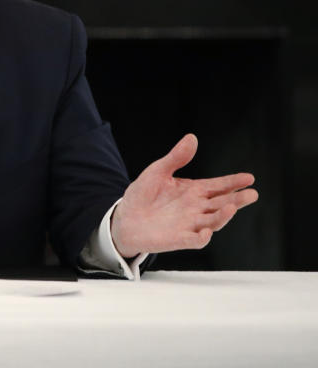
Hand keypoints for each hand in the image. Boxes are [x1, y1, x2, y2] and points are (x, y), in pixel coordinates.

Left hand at [111, 134, 257, 257]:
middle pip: (222, 204)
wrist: (125, 218)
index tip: (249, 178)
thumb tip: (192, 137)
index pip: (218, 186)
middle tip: (252, 193)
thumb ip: (176, 158)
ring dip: (223, 216)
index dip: (233, 182)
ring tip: (232, 207)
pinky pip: (194, 240)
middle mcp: (196, 208)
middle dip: (237, 199)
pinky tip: (206, 232)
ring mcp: (189, 224)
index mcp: (194, 191)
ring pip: (213, 221)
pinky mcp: (178, 238)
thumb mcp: (158, 171)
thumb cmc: (143, 194)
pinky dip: (201, 237)